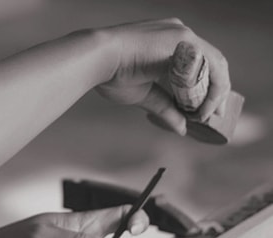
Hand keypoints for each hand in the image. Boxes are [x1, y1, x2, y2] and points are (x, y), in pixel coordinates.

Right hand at [93, 18, 230, 134]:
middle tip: (212, 115)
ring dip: (214, 92)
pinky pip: (211, 64)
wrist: (96, 59)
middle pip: (209, 64)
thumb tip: (181, 128)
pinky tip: (204, 107)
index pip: (197, 66)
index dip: (205, 88)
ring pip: (214, 64)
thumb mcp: (144, 94)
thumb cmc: (111, 74)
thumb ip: (165, 108)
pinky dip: (213, 87)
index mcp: (168, 43)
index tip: (204, 110)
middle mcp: (179, 35)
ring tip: (206, 115)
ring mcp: (183, 35)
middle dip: (214, 92)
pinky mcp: (184, 39)